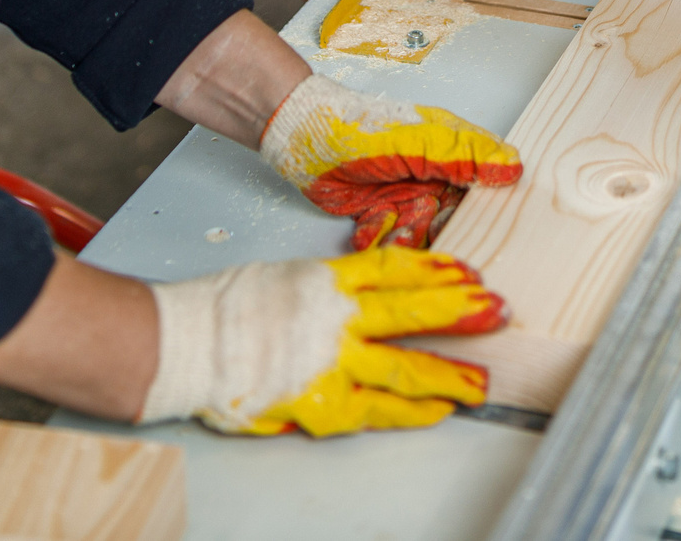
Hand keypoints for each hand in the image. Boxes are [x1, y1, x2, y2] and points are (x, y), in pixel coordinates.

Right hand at [139, 248, 504, 435]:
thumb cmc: (224, 309)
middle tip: (496, 310)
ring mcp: (331, 363)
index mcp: (326, 279)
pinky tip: (436, 410)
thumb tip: (368, 292)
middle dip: (460, 311)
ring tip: (481, 380)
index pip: (395, 268)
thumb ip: (329, 288)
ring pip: (405, 369)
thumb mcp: (285, 277)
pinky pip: (377, 410)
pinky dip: (410, 411)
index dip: (436, 269)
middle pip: (412, 311)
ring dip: (449, 374)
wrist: (184, 345)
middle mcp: (336, 318)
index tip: (467, 270)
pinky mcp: (322, 404)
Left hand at [259, 75, 521, 248]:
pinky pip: (390, 240)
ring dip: (404, 236)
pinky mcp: (378, 213)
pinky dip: (377, 238)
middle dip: (437, 230)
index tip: (480, 227)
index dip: (486, 208)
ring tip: (387, 225)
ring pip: (422, 234)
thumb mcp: (417, 142)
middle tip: (422, 228)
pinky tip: (366, 225)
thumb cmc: (356, 127)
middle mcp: (431, 175)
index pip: (485, 185)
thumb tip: (514, 168)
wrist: (300, 136)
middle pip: (453, 218)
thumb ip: (464, 157)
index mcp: (449, 150)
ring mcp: (405, 195)